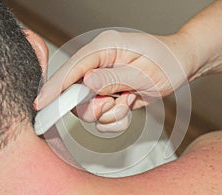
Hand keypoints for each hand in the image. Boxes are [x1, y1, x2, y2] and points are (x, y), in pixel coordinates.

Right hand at [34, 30, 190, 131]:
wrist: (179, 66)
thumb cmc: (167, 62)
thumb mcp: (143, 72)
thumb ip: (113, 78)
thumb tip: (86, 82)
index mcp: (104, 48)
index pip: (71, 68)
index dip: (54, 87)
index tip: (41, 105)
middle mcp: (99, 63)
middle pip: (75, 93)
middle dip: (92, 107)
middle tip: (112, 104)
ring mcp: (103, 80)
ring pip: (88, 109)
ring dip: (109, 113)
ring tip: (129, 100)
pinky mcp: (108, 94)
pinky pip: (103, 117)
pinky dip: (115, 118)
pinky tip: (129, 105)